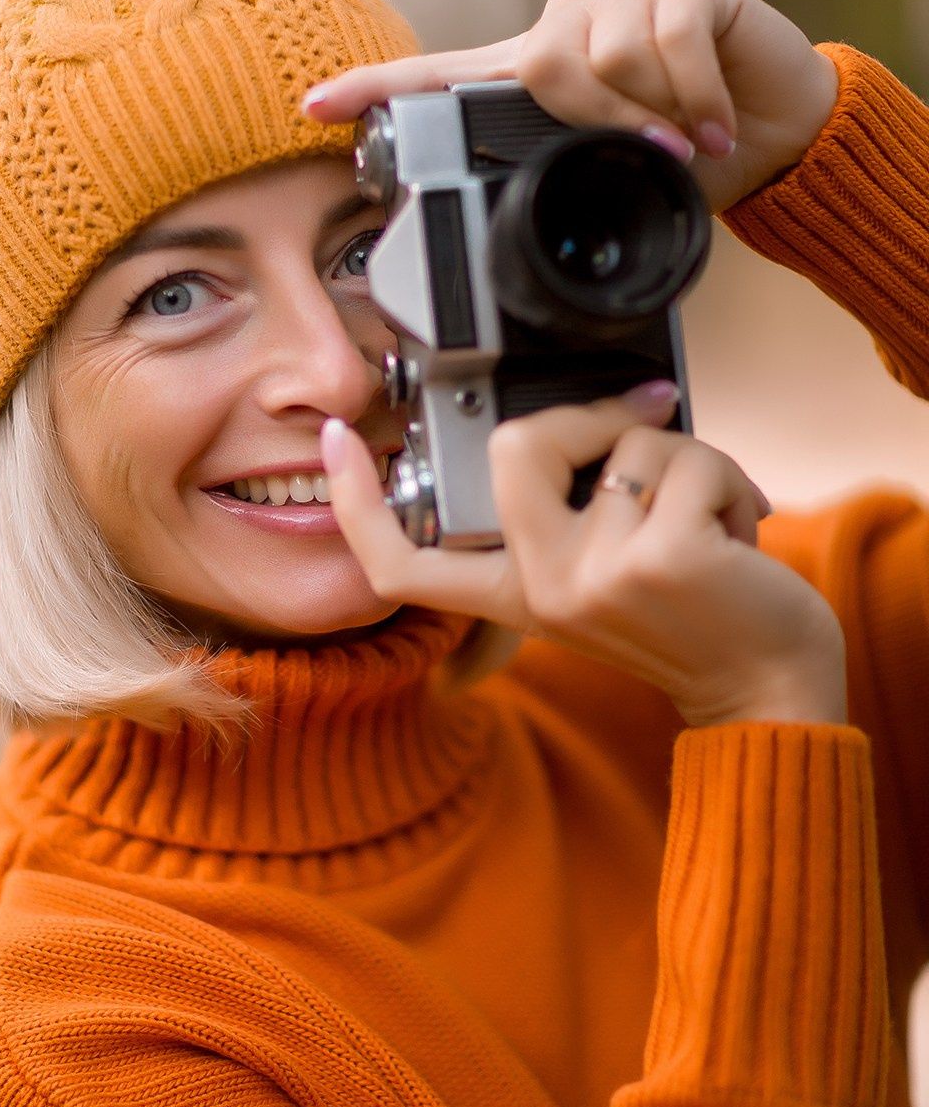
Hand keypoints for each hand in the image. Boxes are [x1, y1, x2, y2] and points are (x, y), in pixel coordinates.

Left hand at [303, 0, 838, 212]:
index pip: (441, 75)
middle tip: (651, 157)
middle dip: (596, 128)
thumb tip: (524, 213)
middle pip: (541, 67)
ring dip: (652, 113)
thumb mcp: (617, 180)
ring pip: (605, 53)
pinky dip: (694, 92)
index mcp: (536, 76)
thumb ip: (564, 178)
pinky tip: (715, 119)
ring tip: (689, 138)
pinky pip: (667, 34)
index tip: (312, 107)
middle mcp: (569, 25)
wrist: (781, 133)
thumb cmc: (691, 158)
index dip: (377, 91)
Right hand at [320, 387, 846, 728]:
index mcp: (517, 595)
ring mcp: (596, 576)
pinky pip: (690, 461)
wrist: (771, 691)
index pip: (403, 564)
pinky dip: (730, 480)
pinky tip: (739, 532)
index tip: (336, 440)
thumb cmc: (705, 621)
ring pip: (630, 445)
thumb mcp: (605, 580)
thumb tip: (587, 422)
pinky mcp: (661, 559)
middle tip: (641, 427)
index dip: (358, 501)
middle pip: (514, 450)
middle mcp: (543, 590)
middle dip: (587, 414)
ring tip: (710, 522)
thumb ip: (570, 520)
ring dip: (693, 464)